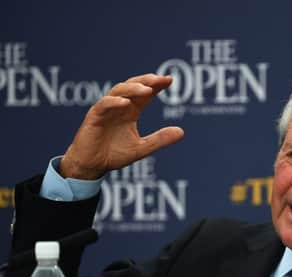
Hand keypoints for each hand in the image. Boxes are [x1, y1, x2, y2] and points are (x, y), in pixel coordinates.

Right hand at [60, 74, 183, 179]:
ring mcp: (106, 110)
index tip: (169, 79)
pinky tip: (126, 103)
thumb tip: (182, 132)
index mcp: (131, 111)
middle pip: (132, 86)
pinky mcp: (94, 117)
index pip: (145, 93)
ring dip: (133, 89)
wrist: (92, 166)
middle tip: (160, 79)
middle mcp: (119, 107)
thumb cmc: (114, 154)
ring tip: (147, 89)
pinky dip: (114, 102)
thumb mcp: (142, 148)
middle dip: (146, 81)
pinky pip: (104, 105)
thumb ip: (160, 139)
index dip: (156, 85)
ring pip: (118, 91)